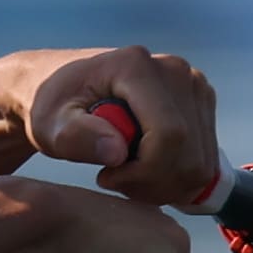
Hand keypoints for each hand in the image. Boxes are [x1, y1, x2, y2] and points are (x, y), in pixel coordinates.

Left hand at [18, 48, 216, 204]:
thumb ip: (76, 137)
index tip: (105, 178)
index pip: (169, 135)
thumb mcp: (48, 125)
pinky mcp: (201, 103)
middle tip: (113, 181)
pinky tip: (141, 170)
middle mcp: (177, 70)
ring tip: (124, 175)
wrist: (60, 87)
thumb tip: (117, 152)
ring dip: (163, 185)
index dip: (143, 173)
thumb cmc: (49, 106)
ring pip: (201, 164)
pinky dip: (174, 178)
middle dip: (152, 183)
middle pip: (190, 155)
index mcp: (138, 67)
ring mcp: (194, 85)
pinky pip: (204, 160)